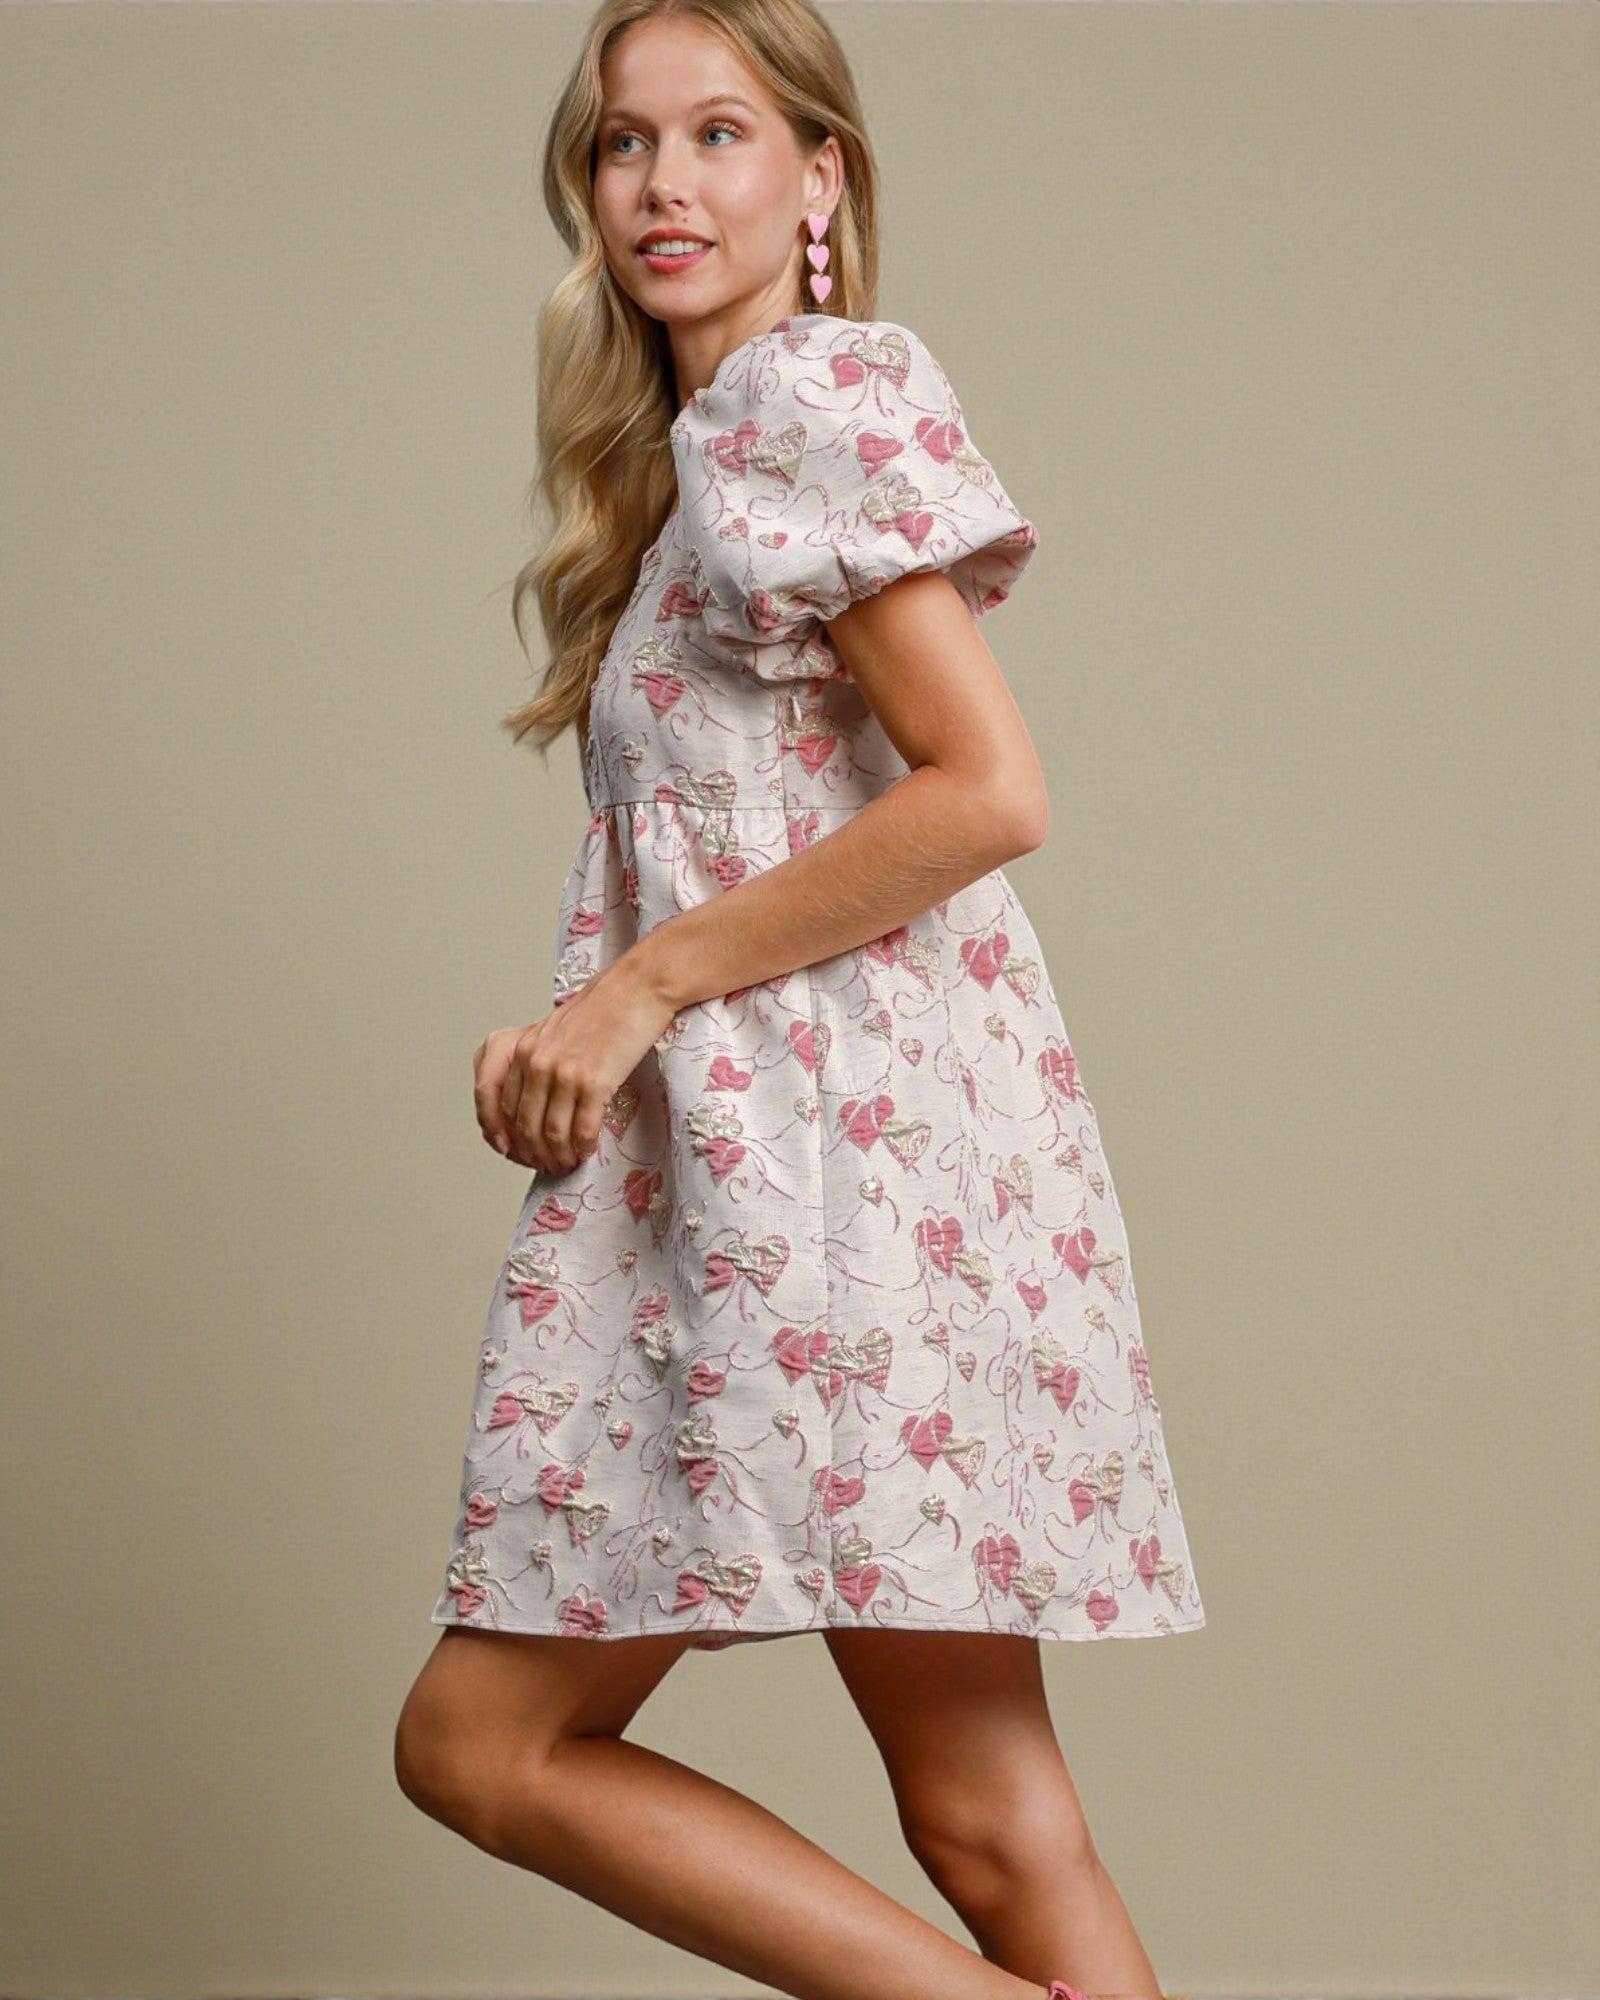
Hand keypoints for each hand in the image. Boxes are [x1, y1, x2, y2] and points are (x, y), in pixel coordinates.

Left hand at [472, 954, 676, 1174]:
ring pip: (550, 1133)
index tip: (514, 1151)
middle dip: (534, 1153)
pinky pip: (582, 1129)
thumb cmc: (602, 1008)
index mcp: (522, 1048)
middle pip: (523, 1125)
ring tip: (568, 1162)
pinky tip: (588, 1150)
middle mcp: (536, 1061)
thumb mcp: (553, 1030)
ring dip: (559, 1156)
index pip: (498, 1104)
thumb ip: (537, 1060)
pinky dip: (583, 1147)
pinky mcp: (594, 1082)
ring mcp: (563, 1073)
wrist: (637, 989)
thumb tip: (535, 1104)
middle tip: (547, 1164)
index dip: (504, 1135)